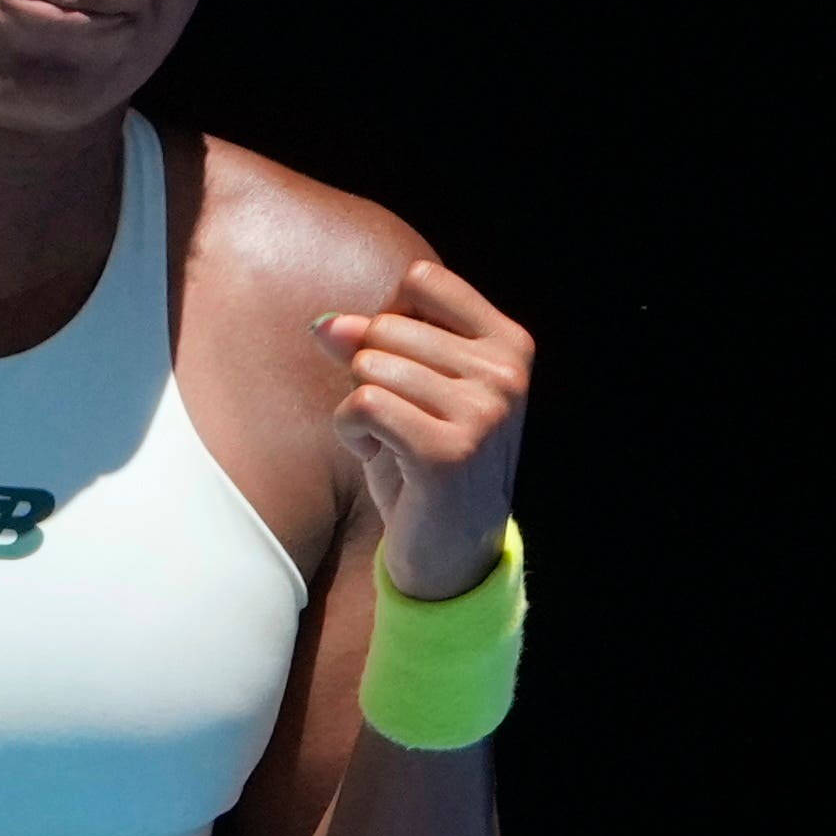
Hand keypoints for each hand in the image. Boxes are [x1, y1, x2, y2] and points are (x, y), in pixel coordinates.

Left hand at [316, 257, 532, 605]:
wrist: (450, 553)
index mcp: (509, 344)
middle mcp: (506, 374)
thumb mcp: (404, 389)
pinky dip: (348, 430)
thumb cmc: (424, 461)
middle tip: (396, 422)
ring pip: (371, 365)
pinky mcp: (448, 451)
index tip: (404, 372)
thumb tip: (326, 325)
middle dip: (368, 370)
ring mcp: (483, 412)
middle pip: (388, 324)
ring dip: (357, 405)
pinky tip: (373, 456)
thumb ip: (372, 343)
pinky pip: (362, 404)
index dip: (389, 321)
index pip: (420, 282)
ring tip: (387, 442)